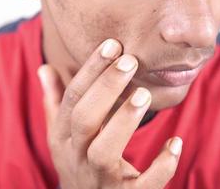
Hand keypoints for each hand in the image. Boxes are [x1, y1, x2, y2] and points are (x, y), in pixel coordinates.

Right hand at [38, 39, 182, 188]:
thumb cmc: (77, 162)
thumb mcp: (61, 135)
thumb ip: (55, 103)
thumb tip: (44, 69)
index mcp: (62, 138)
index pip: (72, 99)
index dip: (90, 70)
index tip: (112, 45)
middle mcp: (76, 156)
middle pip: (84, 120)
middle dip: (105, 88)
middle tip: (130, 60)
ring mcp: (99, 180)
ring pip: (104, 152)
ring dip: (123, 121)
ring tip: (144, 94)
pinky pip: (144, 185)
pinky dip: (161, 166)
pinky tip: (175, 142)